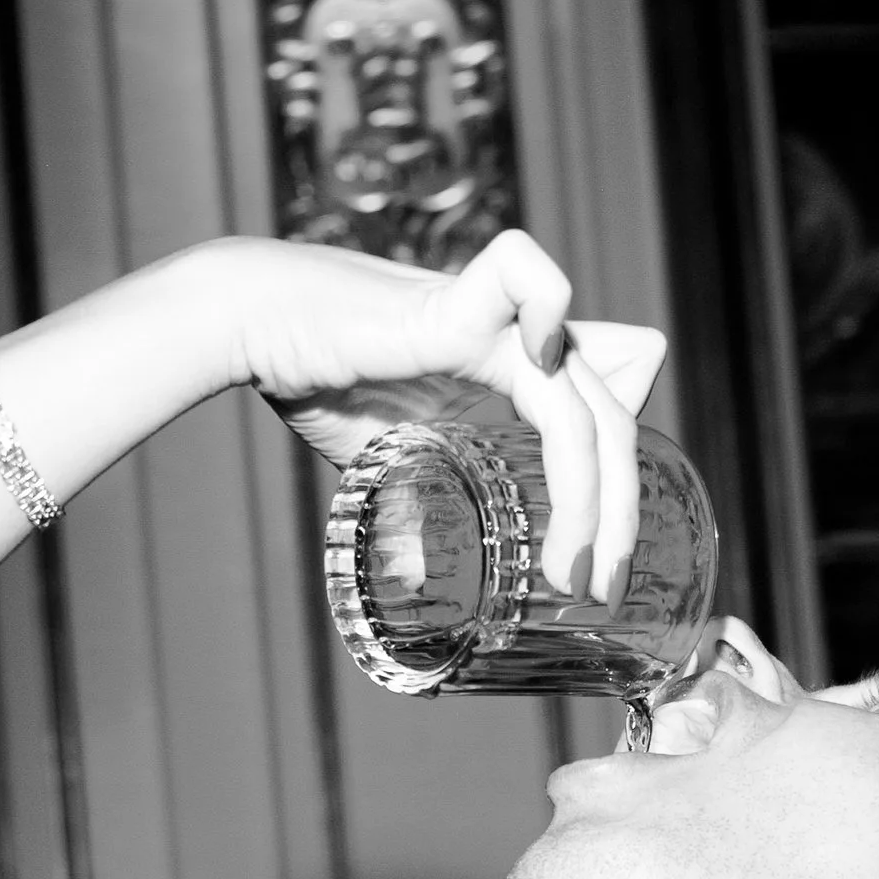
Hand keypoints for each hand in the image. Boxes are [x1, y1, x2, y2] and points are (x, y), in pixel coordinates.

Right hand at [232, 229, 665, 602]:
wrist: (254, 325)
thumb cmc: (319, 378)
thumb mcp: (389, 461)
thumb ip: (415, 509)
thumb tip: (413, 579)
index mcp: (518, 374)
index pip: (613, 414)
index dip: (624, 483)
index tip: (600, 565)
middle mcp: (521, 344)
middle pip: (616, 423)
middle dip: (622, 518)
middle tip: (601, 591)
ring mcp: (496, 324)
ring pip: (589, 399)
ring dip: (598, 492)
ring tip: (572, 567)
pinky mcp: (456, 308)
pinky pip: (532, 287)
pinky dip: (553, 318)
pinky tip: (543, 383)